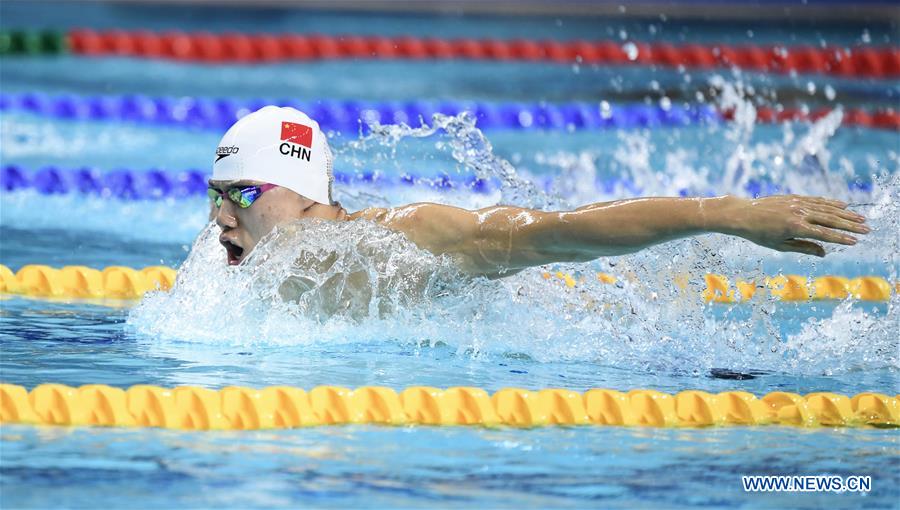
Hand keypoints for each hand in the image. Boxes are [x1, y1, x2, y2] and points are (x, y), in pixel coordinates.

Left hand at [715, 195, 869, 256]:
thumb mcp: (780, 245)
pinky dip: (831, 203)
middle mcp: (799, 213)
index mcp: (795, 227)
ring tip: (860, 218)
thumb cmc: (759, 234)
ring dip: (845, 213)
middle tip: (866, 229)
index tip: (855, 241)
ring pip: (826, 208)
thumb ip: (804, 248)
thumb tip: (824, 253)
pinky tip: (843, 206)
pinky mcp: (794, 197)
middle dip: (850, 225)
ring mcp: (797, 203)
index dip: (841, 238)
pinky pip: (816, 200)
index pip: (824, 234)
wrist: (743, 214)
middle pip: (830, 219)